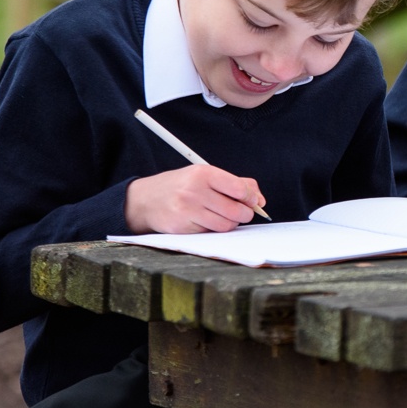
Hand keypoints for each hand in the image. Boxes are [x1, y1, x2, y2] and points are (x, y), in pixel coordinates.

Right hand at [124, 165, 264, 233]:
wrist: (146, 199)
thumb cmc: (182, 185)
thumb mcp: (206, 175)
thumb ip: (237, 183)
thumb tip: (260, 200)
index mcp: (204, 174)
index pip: (239, 188)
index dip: (251, 197)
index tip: (252, 201)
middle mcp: (195, 191)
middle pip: (236, 211)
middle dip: (244, 214)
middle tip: (241, 212)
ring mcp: (187, 211)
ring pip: (225, 225)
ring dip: (230, 223)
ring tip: (223, 216)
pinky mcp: (182, 228)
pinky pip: (210, 233)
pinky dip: (213, 229)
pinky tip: (206, 221)